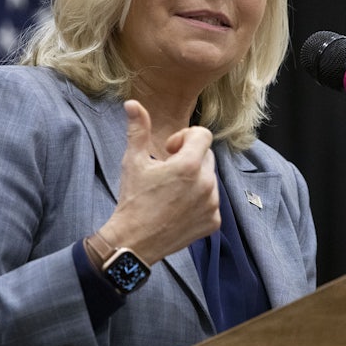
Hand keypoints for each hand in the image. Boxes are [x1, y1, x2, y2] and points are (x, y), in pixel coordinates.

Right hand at [100, 100, 219, 263]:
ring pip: (210, 178)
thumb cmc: (133, 199)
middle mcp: (206, 183)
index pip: (203, 134)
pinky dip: (200, 200)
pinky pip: (212, 201)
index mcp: (189, 165)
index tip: (170, 150)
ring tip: (172, 191)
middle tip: (168, 171)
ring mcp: (212, 204)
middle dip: (190, 157)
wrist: (133, 241)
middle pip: (207, 155)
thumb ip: (138, 129)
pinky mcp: (213, 221)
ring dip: (195, 179)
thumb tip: (132, 103)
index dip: (185, 137)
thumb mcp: (133, 161)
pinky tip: (179, 207)